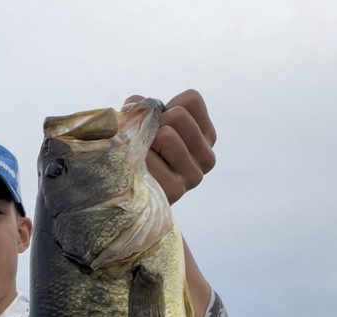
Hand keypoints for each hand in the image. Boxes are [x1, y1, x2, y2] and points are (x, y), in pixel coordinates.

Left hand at [122, 89, 216, 204]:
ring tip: (143, 160)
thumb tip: (133, 107)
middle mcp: (207, 157)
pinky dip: (138, 160)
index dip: (165, 108)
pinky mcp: (177, 191)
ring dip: (145, 143)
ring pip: (166, 135)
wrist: (128, 197)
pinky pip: (151, 158)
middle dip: (154, 125)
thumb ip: (143, 108)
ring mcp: (195, 176)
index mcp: (206, 137)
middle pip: (178, 115)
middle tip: (146, 146)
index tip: (157, 128)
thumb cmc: (139, 154)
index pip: (191, 100)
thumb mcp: (146, 124)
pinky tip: (138, 173)